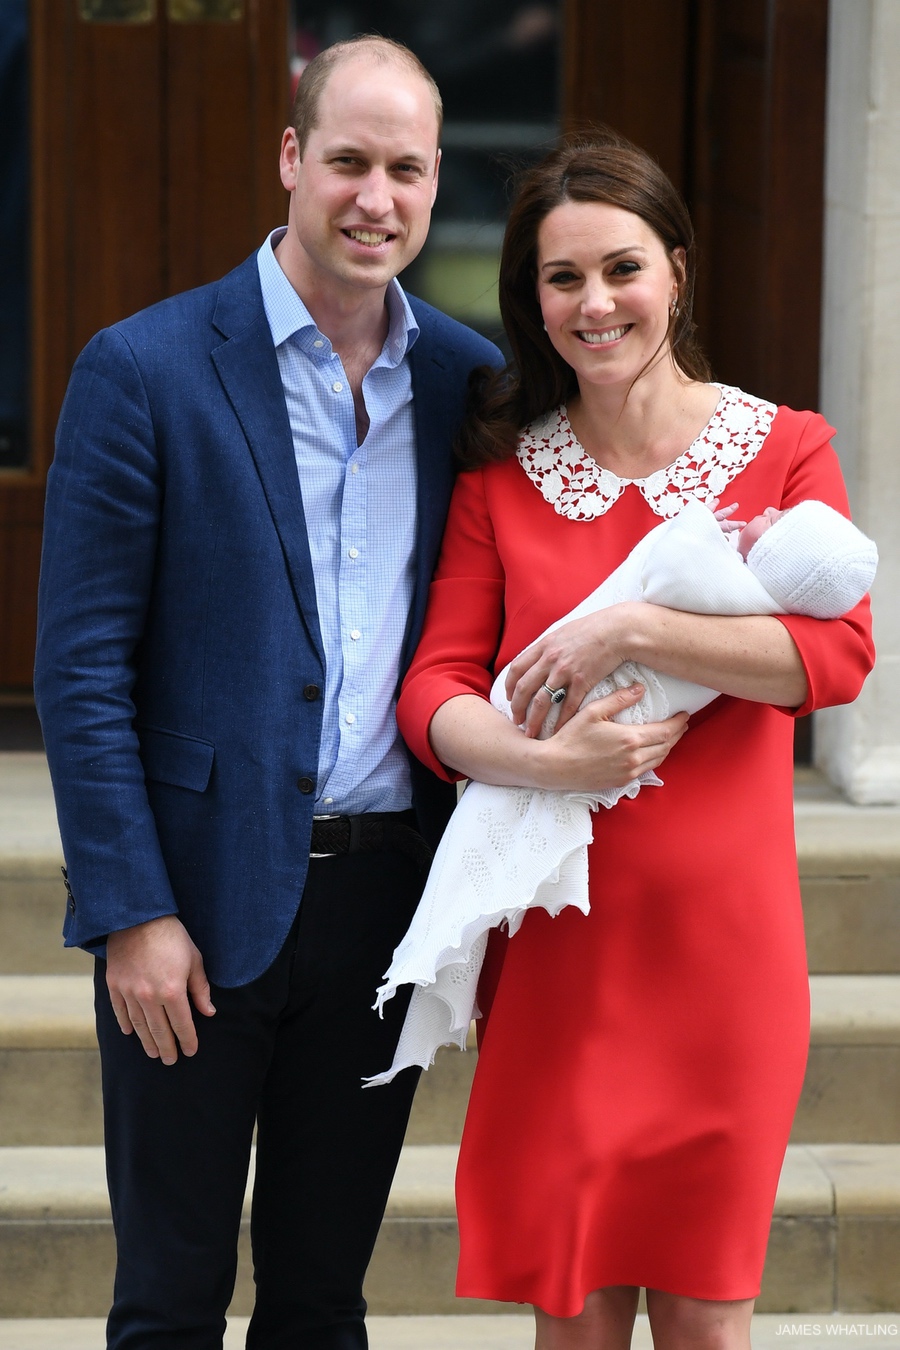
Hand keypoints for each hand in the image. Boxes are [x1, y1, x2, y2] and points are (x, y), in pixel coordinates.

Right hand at [105, 915, 215, 1064]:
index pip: (182, 1024)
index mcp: (172, 991)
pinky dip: (126, 1024)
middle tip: (170, 1060)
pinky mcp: (114, 985)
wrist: (138, 917)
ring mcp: (129, 992)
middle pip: (159, 1030)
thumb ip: (200, 989)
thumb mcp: (194, 959)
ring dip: (147, 1041)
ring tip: (153, 1053)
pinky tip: (130, 1033)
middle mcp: (149, 997)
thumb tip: (208, 1012)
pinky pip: (120, 1011)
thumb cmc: (172, 937)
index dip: (187, 1040)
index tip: (190, 1051)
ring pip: (139, 1025)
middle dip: (167, 1048)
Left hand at [506, 604, 639, 736]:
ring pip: (542, 701)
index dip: (509, 686)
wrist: (617, 630)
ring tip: (531, 732)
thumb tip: (539, 656)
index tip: (509, 698)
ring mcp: (565, 671)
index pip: (516, 668)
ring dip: (534, 719)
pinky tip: (557, 731)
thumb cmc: (593, 629)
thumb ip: (549, 646)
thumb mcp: (564, 632)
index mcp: (544, 646)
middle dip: (516, 707)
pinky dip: (561, 721)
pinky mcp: (582, 681)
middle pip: (523, 688)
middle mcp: (550, 659)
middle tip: (516, 721)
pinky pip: (567, 706)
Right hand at [536, 683, 688, 792]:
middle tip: (681, 724)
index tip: (684, 714)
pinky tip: (652, 752)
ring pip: (658, 760)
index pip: (665, 731)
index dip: (678, 723)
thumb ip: (619, 699)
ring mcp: (628, 772)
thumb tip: (640, 689)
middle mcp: (633, 758)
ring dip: (667, 747)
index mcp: (630, 739)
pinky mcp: (621, 782)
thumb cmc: (571, 737)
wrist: (555, 766)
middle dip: (677, 734)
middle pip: (666, 746)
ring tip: (670, 736)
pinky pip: (646, 770)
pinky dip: (654, 759)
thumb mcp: (593, 711)